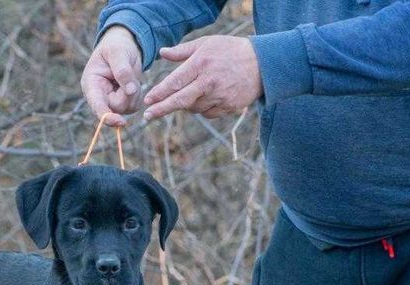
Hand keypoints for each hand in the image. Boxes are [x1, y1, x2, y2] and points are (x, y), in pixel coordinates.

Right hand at [80, 26, 143, 126]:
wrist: (123, 46)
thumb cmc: (116, 46)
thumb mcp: (118, 52)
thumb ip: (122, 71)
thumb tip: (130, 91)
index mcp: (91, 84)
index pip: (97, 105)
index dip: (107, 116)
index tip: (120, 122)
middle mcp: (98, 97)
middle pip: (116, 108)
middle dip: (127, 94)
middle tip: (128, 73)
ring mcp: (110, 102)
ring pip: (126, 108)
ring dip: (133, 93)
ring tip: (129, 76)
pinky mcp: (121, 103)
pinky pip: (134, 107)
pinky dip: (137, 95)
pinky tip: (132, 82)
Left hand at [143, 35, 262, 120]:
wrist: (262, 63)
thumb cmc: (230, 50)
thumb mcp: (206, 43)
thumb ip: (183, 51)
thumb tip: (162, 53)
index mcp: (201, 64)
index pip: (175, 82)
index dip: (159, 93)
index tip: (147, 100)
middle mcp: (208, 82)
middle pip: (180, 101)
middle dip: (162, 109)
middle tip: (147, 116)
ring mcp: (219, 96)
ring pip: (193, 108)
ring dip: (188, 104)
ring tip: (196, 91)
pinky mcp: (228, 107)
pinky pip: (207, 113)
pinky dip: (203, 108)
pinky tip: (209, 97)